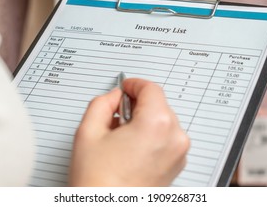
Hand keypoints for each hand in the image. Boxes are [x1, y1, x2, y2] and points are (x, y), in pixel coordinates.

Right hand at [69, 78, 189, 185]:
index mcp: (156, 124)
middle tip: (116, 113)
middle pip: (158, 104)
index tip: (125, 87)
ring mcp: (178, 153)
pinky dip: (151, 135)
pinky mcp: (177, 165)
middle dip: (137, 104)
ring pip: (163, 120)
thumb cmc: (99, 181)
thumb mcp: (88, 131)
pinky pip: (166, 138)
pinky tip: (131, 147)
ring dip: (144, 120)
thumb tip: (115, 97)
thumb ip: (102, 103)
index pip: (151, 89)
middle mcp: (174, 137)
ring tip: (121, 136)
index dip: (134, 84)